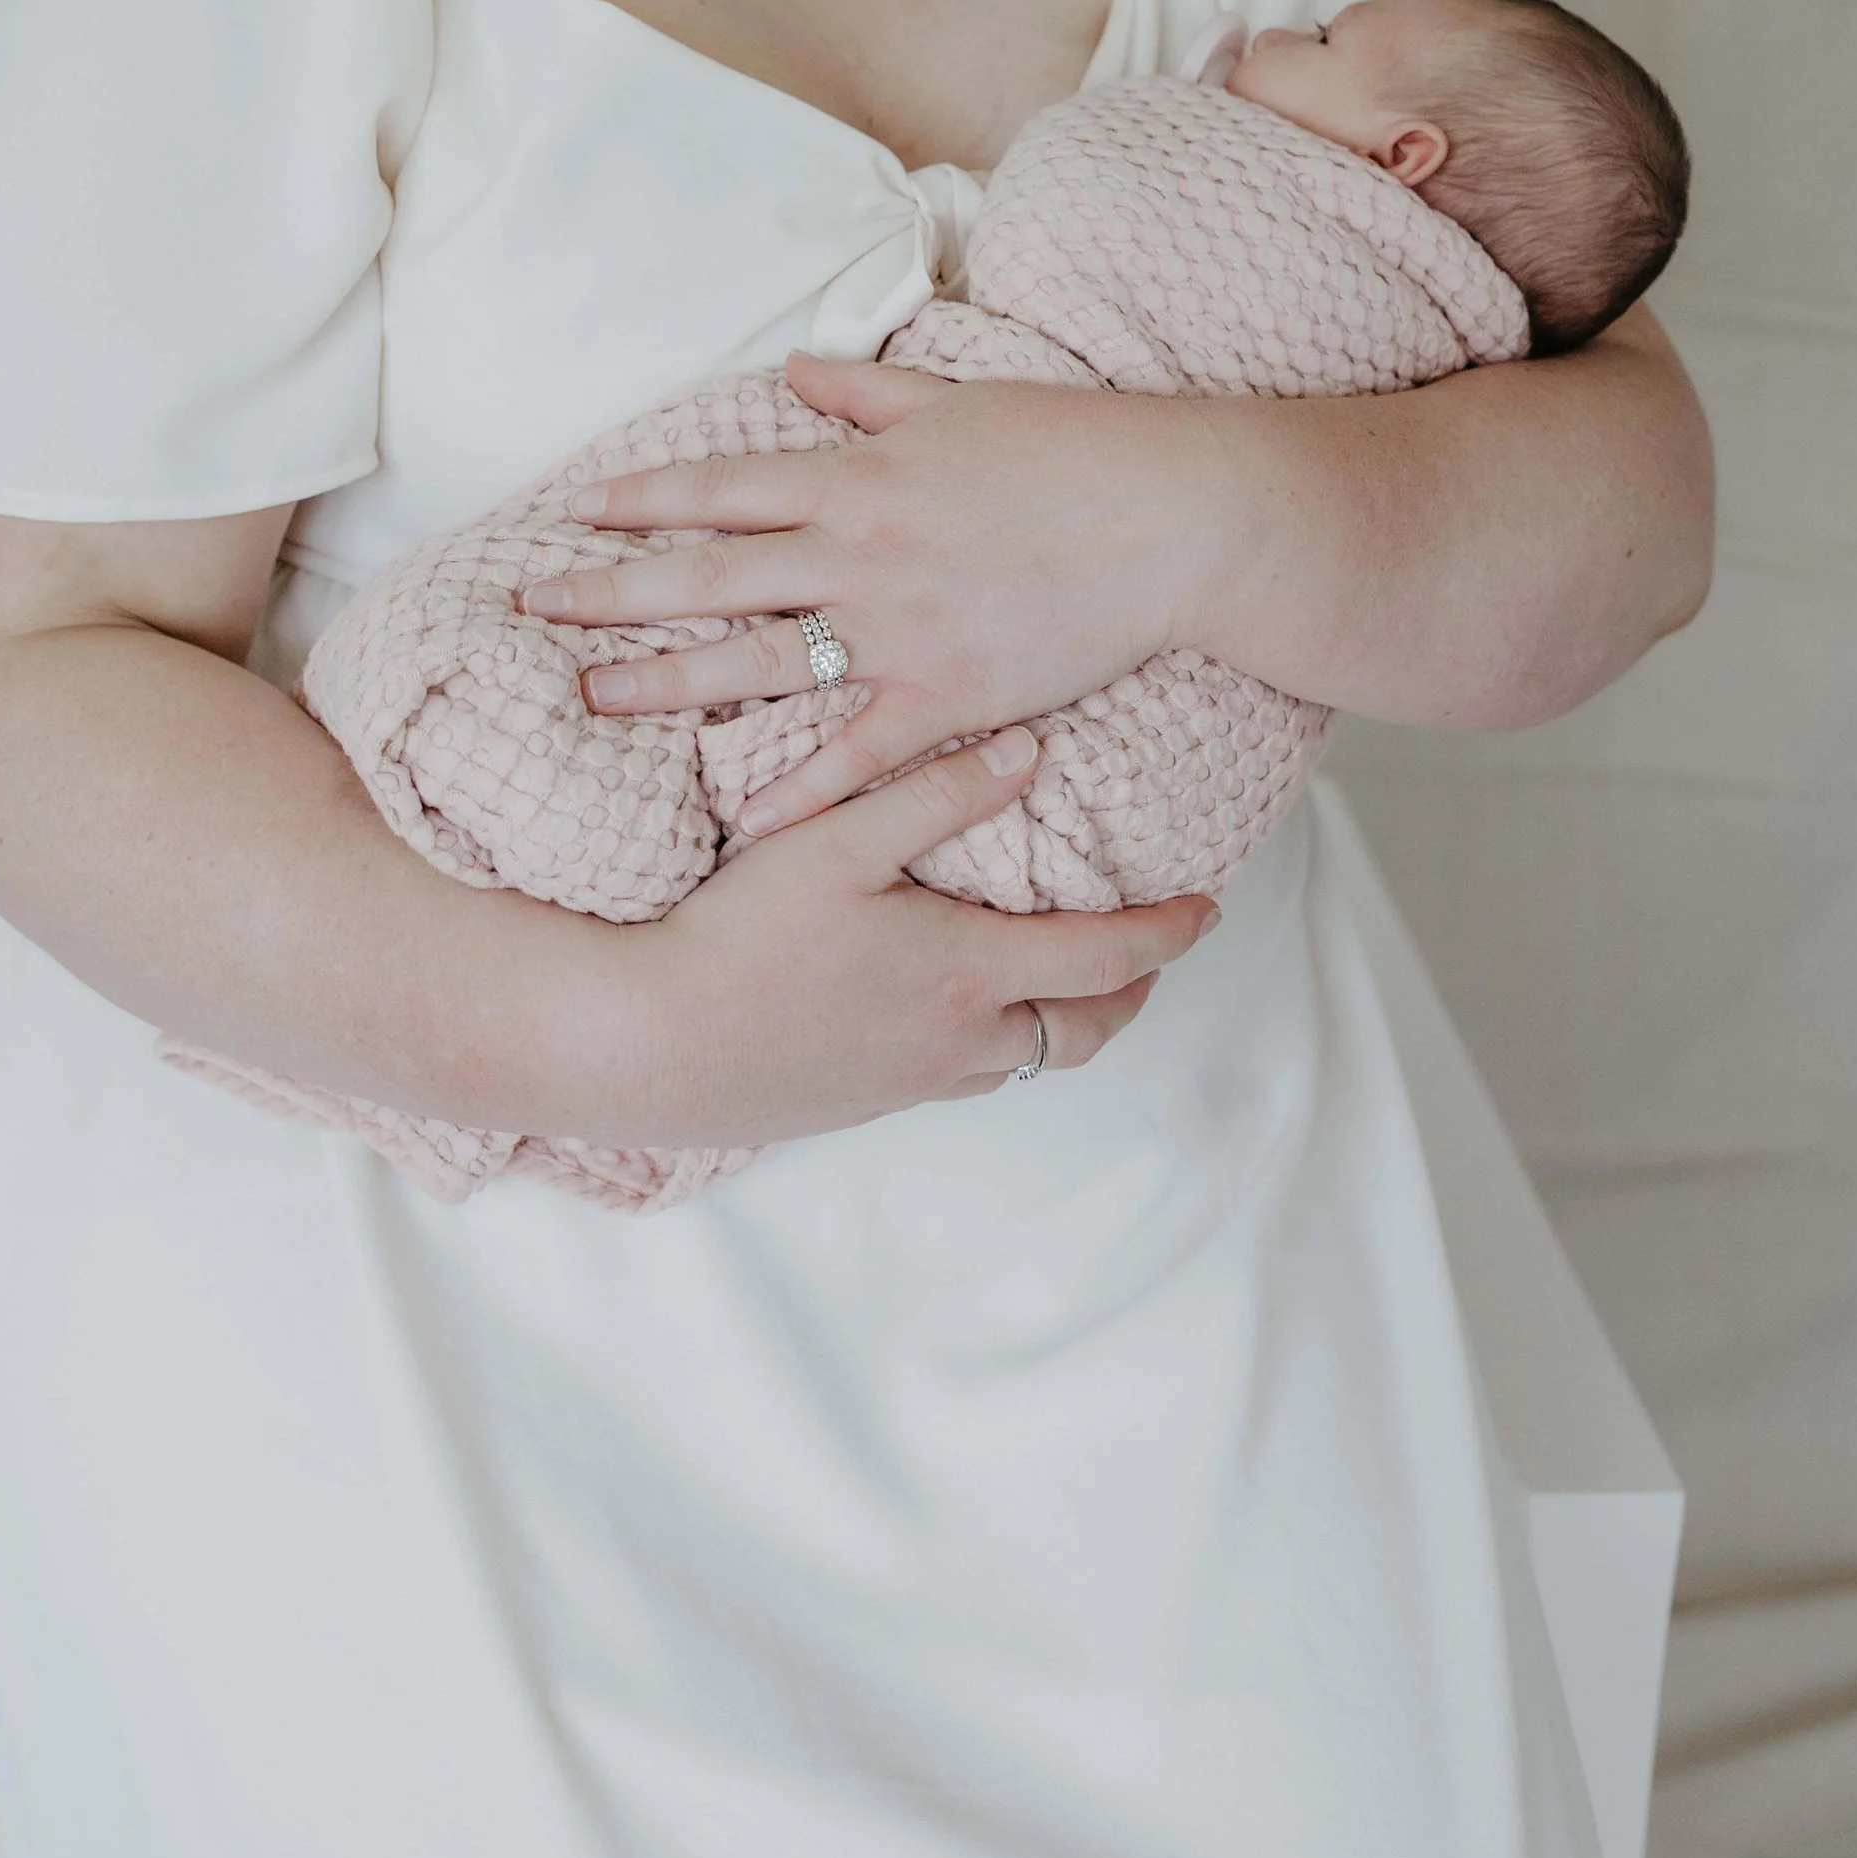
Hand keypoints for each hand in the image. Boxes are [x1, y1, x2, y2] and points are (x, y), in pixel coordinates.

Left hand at [521, 352, 1198, 833]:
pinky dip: (794, 791)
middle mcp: (858, 554)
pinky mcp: (947, 697)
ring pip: (756, 662)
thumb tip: (794, 372)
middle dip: (611, 591)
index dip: (642, 502)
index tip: (576, 515)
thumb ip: (865, 392)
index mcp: (858, 477)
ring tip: (589, 698)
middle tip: (532, 607)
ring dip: (664, 682)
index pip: (722, 489)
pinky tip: (736, 823)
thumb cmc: (1073, 448)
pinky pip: (853, 754)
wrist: (1170, 519)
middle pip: (709, 575)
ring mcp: (897, 632)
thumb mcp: (957, 400)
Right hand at [596, 728, 1215, 1148]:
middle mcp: (956, 1041)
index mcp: (967, 973)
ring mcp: (908, 1083)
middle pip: (1083, 1031)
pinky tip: (957, 1009)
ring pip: (1020, 1061)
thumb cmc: (739, 935)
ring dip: (1062, 1020)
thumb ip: (936, 795)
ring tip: (1065, 978)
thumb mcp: (838, 841)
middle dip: (1128, 991)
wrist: (649, 1043)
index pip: (1103, 958)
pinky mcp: (860, 1103)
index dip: (1165, 934)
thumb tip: (1026, 753)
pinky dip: (993, 1043)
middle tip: (1150, 954)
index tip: (1207, 910)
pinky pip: (960, 1078)